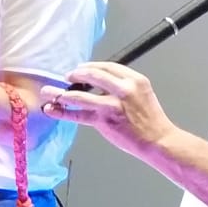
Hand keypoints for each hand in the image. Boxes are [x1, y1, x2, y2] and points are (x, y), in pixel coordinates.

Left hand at [41, 63, 179, 157]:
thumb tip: (97, 84)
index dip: (90, 66)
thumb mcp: (142, 94)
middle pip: (92, 74)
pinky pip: (77, 114)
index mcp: (135, 80)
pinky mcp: (103, 120)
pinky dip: (61, 112)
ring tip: (49, 92)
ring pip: (79, 95)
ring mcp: (112, 104)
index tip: (81, 69)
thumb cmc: (150, 120)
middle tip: (67, 78)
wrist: (158, 139)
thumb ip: (123, 87)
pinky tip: (51, 110)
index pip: (108, 67)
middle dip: (75, 75)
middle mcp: (124, 89)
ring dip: (60, 93)